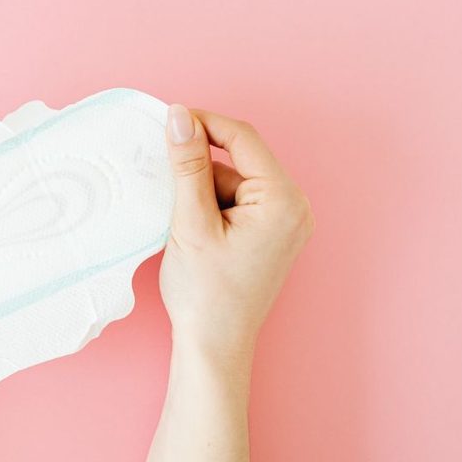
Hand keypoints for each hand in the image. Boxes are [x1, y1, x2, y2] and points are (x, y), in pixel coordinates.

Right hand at [159, 104, 313, 358]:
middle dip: (199, 172)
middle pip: (237, 162)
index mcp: (283, 200)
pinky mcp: (271, 235)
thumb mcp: (190, 222)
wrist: (214, 345)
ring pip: (233, 183)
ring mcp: (285, 223)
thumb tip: (181, 116)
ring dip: (201, 194)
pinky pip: (238, 203)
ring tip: (184, 230)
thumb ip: (187, 165)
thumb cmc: (206, 294)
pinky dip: (210, 209)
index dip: (203, 124)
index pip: (242, 138)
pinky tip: (194, 234)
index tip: (168, 121)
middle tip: (169, 196)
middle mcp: (294, 207)